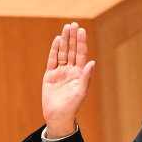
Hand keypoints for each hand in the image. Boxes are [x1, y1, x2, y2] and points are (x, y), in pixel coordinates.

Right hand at [42, 22, 94, 138]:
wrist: (57, 116)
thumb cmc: (72, 107)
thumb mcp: (81, 92)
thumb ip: (86, 77)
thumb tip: (92, 62)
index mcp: (79, 74)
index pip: (81, 54)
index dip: (81, 42)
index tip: (81, 30)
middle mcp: (71, 71)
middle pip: (72, 50)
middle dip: (73, 37)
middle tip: (73, 24)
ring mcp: (60, 72)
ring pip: (62, 53)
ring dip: (64, 41)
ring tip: (66, 28)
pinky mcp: (50, 75)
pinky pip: (52, 60)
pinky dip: (54, 50)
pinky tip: (57, 41)